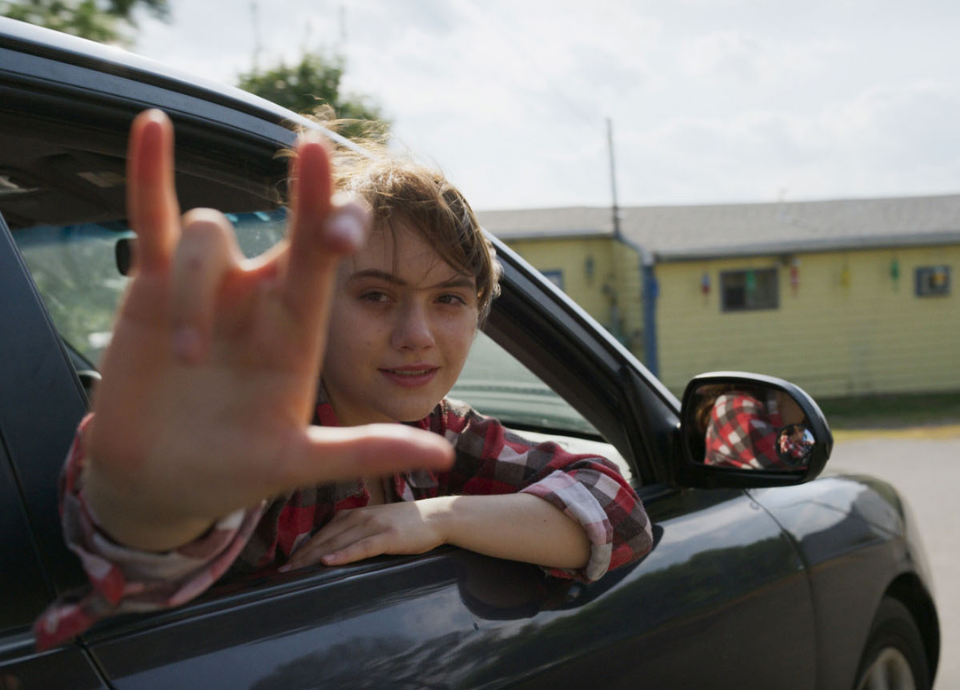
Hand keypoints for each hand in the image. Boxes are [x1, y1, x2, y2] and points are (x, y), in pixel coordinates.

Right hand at [83, 110, 453, 550]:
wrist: (160, 481)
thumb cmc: (234, 472)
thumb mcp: (298, 462)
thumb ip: (365, 450)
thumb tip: (443, 452)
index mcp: (297, 331)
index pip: (328, 264)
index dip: (342, 228)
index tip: (352, 222)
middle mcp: (259, 299)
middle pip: (291, 228)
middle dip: (308, 197)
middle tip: (317, 155)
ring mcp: (208, 288)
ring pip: (208, 237)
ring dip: (195, 290)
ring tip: (185, 358)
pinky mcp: (150, 287)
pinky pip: (151, 218)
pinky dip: (149, 171)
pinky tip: (152, 124)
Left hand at [282, 499, 451, 569]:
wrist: (437, 516)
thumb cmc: (407, 523)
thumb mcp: (375, 521)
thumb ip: (354, 531)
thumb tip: (331, 549)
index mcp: (354, 513)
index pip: (321, 532)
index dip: (302, 548)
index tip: (285, 563)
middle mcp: (359, 516)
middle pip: (324, 538)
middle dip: (301, 555)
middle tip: (282, 572)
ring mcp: (374, 525)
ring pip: (337, 541)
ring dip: (314, 556)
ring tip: (295, 571)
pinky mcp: (388, 536)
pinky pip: (361, 547)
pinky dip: (343, 554)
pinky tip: (329, 561)